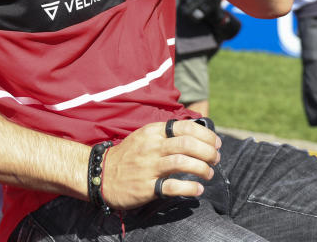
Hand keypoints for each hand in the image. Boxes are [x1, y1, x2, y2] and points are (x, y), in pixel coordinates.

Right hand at [100, 119, 220, 209]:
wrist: (100, 174)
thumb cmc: (129, 155)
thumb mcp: (146, 136)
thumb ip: (167, 134)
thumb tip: (197, 134)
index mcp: (154, 131)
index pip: (186, 127)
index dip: (206, 134)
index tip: (216, 143)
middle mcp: (152, 147)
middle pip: (188, 144)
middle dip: (208, 152)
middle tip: (215, 159)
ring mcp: (149, 167)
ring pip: (182, 163)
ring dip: (202, 168)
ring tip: (209, 174)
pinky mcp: (146, 187)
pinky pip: (172, 187)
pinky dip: (189, 188)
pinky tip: (198, 189)